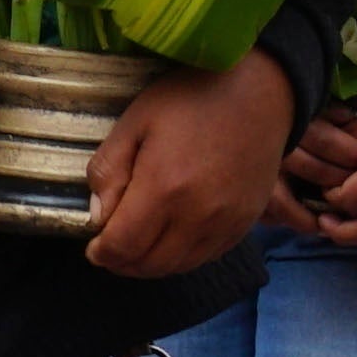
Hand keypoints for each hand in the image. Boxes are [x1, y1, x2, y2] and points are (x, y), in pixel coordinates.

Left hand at [84, 51, 295, 276]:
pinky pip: (208, 255)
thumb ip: (109, 170)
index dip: (102, 253)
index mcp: (164, 187)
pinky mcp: (246, 221)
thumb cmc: (194, 98)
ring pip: (180, 266)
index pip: (123, 246)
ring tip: (141, 245)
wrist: (261, 91)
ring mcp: (226, 222)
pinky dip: (184, 255)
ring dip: (153, 263)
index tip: (95, 247)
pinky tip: (174, 237)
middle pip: (150, 264)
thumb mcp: (136, 121)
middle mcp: (197, 214)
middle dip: (123, 263)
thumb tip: (99, 214)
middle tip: (113, 249)